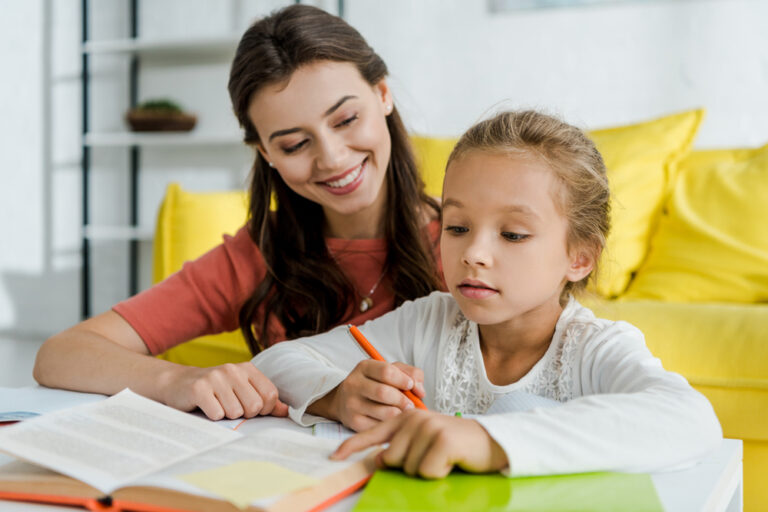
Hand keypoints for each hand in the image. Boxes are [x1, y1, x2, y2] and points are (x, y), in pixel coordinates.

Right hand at [160, 362, 288, 419]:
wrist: (177, 384)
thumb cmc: (215, 391)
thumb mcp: (241, 391)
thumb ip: (265, 400)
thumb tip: (286, 411)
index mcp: (247, 368)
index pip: (270, 395)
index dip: (264, 409)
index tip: (250, 409)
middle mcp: (233, 369)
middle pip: (255, 406)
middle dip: (244, 414)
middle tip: (229, 407)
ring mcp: (215, 377)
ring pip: (236, 412)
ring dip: (226, 416)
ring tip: (216, 406)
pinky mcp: (199, 388)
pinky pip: (217, 414)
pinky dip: (212, 417)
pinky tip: (205, 407)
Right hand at [308, 360, 425, 431]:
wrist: (344, 401)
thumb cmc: (375, 384)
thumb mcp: (389, 371)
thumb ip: (410, 374)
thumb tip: (420, 391)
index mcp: (364, 367)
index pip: (386, 371)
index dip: (403, 379)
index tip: (410, 385)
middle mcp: (354, 384)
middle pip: (384, 393)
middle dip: (403, 400)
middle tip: (410, 404)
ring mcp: (352, 404)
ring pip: (385, 412)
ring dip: (400, 414)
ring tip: (403, 412)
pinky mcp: (354, 422)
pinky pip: (380, 426)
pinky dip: (391, 424)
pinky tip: (392, 420)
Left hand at [331, 410, 508, 478]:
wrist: (489, 441)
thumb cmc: (454, 445)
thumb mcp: (424, 440)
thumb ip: (400, 446)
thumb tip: (377, 461)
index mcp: (405, 419)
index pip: (372, 433)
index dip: (351, 446)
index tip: (334, 457)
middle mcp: (413, 419)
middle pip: (389, 459)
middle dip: (408, 466)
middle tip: (431, 457)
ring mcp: (428, 427)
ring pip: (407, 468)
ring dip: (426, 470)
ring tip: (443, 458)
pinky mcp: (442, 440)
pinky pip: (426, 472)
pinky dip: (439, 473)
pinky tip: (451, 461)